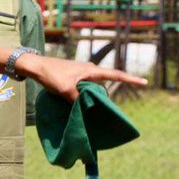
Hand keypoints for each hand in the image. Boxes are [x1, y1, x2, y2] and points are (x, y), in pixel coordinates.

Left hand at [17, 53, 147, 100]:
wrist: (35, 66)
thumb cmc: (51, 75)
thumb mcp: (65, 90)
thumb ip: (78, 99)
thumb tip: (86, 108)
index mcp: (91, 71)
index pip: (115, 75)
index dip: (130, 79)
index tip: (144, 82)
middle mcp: (89, 70)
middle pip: (102, 85)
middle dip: (103, 97)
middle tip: (103, 112)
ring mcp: (81, 73)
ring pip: (92, 88)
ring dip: (91, 97)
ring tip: (88, 110)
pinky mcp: (73, 76)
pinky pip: (83, 88)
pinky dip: (82, 95)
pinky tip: (78, 104)